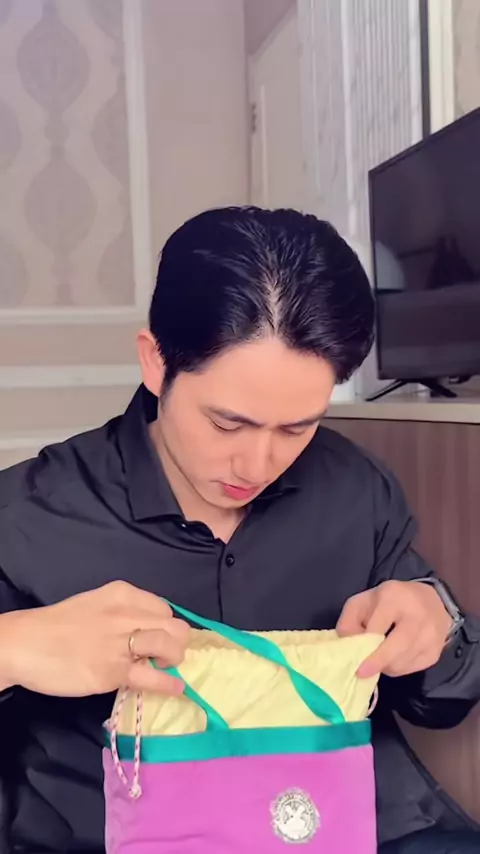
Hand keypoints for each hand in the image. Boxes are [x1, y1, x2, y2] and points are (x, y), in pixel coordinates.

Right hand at [0, 582, 189, 696]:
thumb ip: (122, 613)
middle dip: (177, 642)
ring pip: (171, 646)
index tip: (161, 638)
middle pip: (175, 626)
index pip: (164, 608)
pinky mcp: (113, 671)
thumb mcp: (95, 604)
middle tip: (165, 655)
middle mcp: (127, 614)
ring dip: (174, 659)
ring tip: (164, 667)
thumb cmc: (56, 625)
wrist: (25, 644)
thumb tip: (146, 630)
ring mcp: (121, 643)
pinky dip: (169, 684)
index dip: (166, 626)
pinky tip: (175, 688)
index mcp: (122, 594)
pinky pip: (154, 677)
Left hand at [336, 580, 452, 678]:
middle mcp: (416, 615)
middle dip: (378, 661)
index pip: (378, 625)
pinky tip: (392, 659)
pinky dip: (397, 668)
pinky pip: (411, 668)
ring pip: (403, 661)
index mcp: (394, 597)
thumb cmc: (390, 602)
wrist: (432, 602)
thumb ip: (350, 620)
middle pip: (397, 645)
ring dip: (385, 666)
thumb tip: (347, 645)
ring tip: (377, 660)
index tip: (353, 658)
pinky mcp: (435, 652)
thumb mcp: (364, 601)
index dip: (364, 643)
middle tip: (362, 673)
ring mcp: (430, 635)